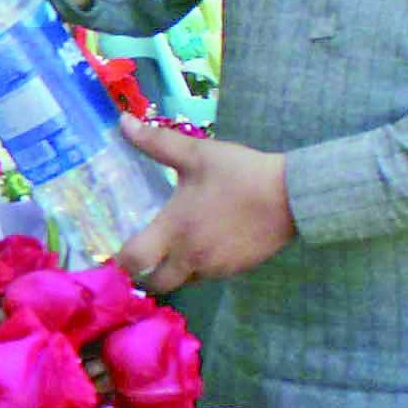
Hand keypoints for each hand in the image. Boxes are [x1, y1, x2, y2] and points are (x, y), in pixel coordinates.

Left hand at [112, 120, 293, 294]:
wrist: (291, 196)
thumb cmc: (240, 174)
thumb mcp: (196, 153)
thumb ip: (156, 141)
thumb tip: (123, 122)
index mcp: (174, 230)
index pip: (134, 261)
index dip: (120, 263)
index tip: (115, 254)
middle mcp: (190, 257)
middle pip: (156, 285)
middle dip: (144, 278)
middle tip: (142, 260)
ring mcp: (215, 267)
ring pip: (183, 282)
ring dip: (172, 272)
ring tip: (170, 250)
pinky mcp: (236, 269)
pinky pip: (208, 276)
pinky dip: (198, 267)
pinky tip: (202, 245)